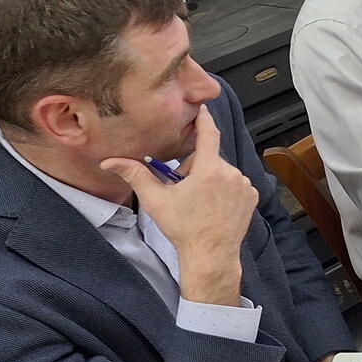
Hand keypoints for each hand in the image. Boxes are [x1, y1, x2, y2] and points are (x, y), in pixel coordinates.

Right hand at [101, 106, 256, 304]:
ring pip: (222, 172)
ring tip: (199, 201)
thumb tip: (109, 161)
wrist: (210, 253)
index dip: (204, 119)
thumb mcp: (156, 200)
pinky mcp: (252, 196)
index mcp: (209, 169)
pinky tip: (214, 206)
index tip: (202, 108)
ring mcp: (245, 185)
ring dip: (210, 179)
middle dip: (194, 168)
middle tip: (183, 189)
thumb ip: (135, 175)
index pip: (208, 134)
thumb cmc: (184, 228)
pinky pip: (235, 184)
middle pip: (209, 158)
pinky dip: (225, 189)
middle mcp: (231, 173)